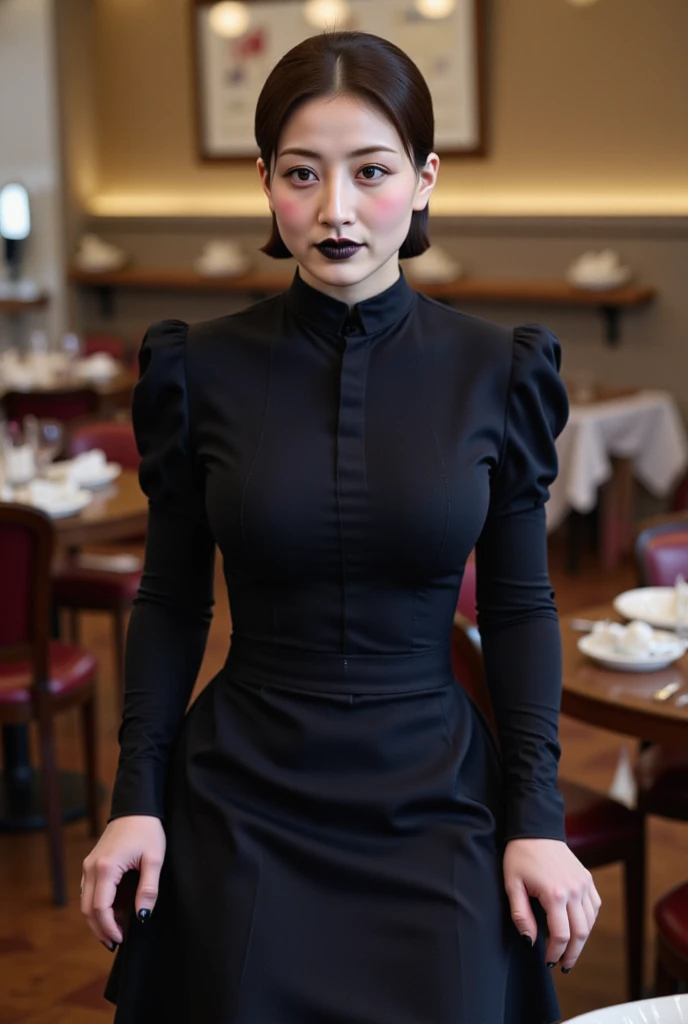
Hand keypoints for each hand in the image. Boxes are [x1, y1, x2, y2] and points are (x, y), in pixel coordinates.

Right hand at [81, 815, 165, 949]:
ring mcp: (88, 865)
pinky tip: (112, 913)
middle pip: (88, 909)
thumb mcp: (154, 859)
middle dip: (100, 929)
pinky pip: (88, 891)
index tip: (122, 940)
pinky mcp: (91, 863)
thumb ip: (148, 889)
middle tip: (116, 943)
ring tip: (116, 932)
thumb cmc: (147, 830)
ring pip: (85, 901)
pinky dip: (96, 906)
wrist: (136, 806)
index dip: (109, 928)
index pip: (100, 908)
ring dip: (97, 919)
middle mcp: (91, 868)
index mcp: (106, 867)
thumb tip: (142, 917)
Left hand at [503, 838, 600, 970]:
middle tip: (563, 965)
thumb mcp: (512, 885)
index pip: (561, 935)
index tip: (548, 962)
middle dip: (572, 954)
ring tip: (569, 951)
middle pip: (580, 933)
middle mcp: (574, 890)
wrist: (535, 830)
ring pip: (590, 923)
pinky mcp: (588, 879)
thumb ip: (520, 915)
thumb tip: (530, 941)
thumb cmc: (520, 856)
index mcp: (555, 893)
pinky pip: (594, 907)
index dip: (555, 953)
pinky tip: (578, 928)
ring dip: (581, 941)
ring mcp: (584, 884)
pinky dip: (588, 922)